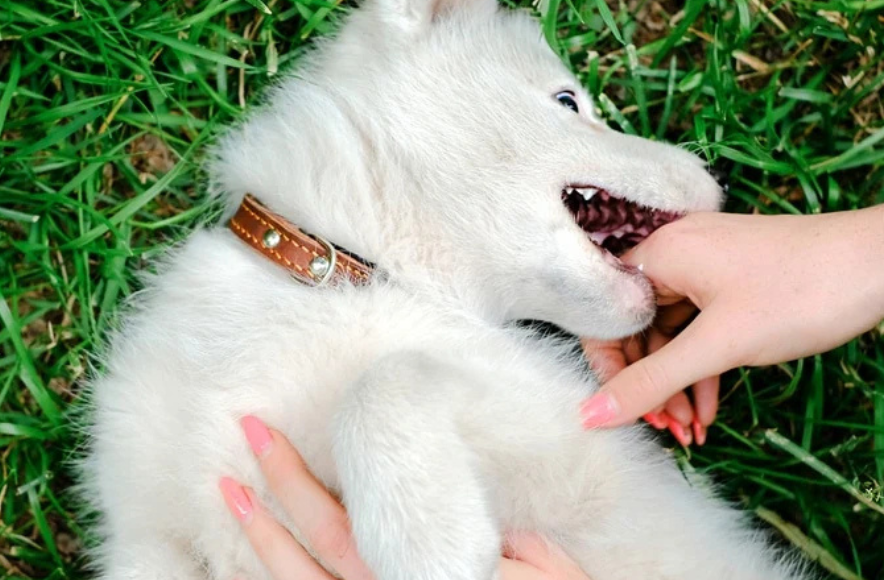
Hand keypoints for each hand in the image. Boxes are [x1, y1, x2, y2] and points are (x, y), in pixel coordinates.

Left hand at [221, 416, 591, 578]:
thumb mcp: (539, 556)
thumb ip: (488, 525)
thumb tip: (450, 479)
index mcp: (417, 570)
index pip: (336, 522)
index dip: (292, 478)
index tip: (264, 432)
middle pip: (309, 545)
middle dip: (269, 490)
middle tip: (246, 432)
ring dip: (258, 540)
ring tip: (230, 495)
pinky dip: (283, 576)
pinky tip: (261, 556)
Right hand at [579, 207, 883, 428]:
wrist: (880, 264)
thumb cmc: (800, 294)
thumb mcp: (720, 346)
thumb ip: (653, 381)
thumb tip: (592, 415)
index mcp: (662, 252)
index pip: (605, 313)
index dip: (609, 368)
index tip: (627, 411)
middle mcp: (678, 250)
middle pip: (637, 324)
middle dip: (649, 382)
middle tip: (668, 430)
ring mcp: (708, 263)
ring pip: (671, 330)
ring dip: (678, 381)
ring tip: (692, 430)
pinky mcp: (734, 278)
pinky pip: (700, 325)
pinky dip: (703, 365)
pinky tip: (712, 408)